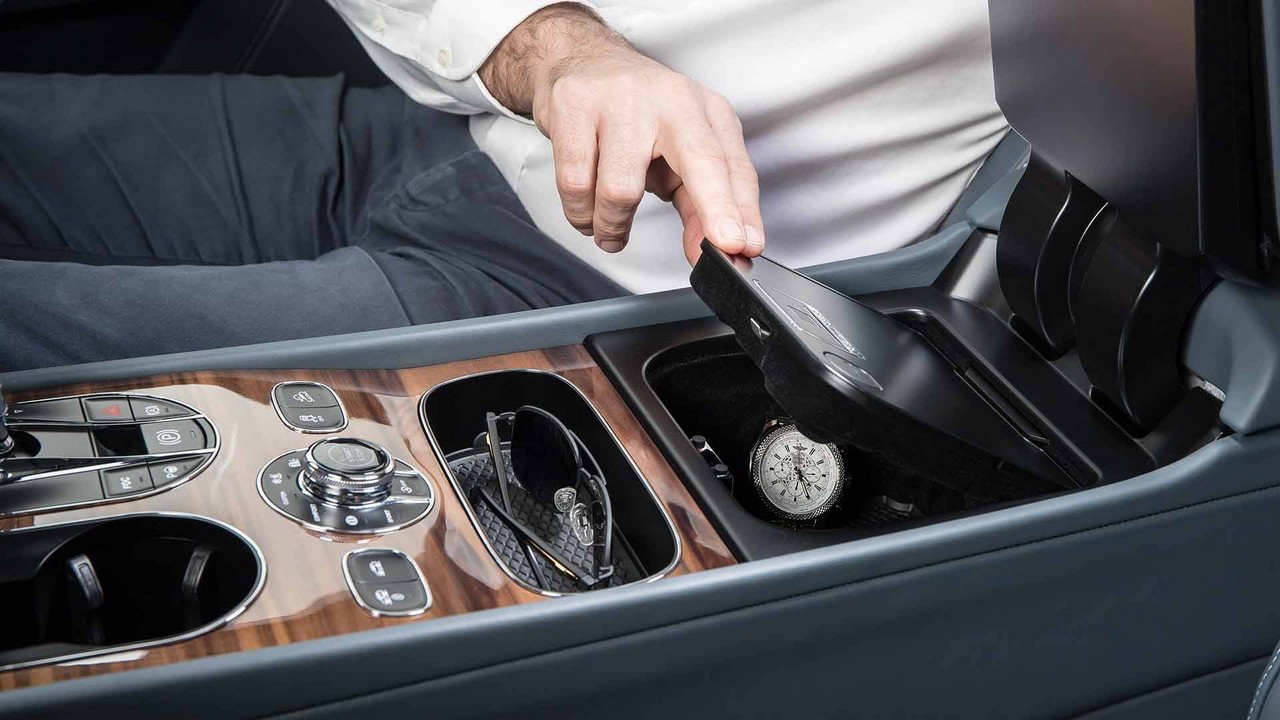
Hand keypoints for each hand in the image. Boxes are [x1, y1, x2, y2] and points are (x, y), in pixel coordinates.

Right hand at [480, 4, 764, 264]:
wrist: (580, 61)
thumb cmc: (636, 116)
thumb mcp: (679, 154)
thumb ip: (699, 205)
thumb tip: (712, 251)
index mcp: (704, 110)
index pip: (731, 166)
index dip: (740, 210)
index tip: (745, 246)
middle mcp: (670, 98)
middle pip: (698, 161)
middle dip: (712, 210)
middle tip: (711, 252)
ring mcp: (620, 99)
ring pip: (621, 190)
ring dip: (612, 226)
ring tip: (608, 229)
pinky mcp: (574, 105)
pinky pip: (576, 183)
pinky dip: (580, 213)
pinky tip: (586, 212)